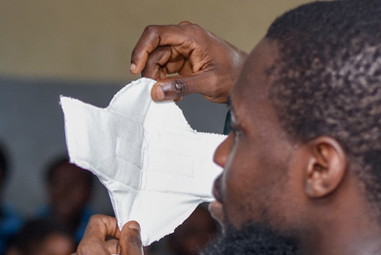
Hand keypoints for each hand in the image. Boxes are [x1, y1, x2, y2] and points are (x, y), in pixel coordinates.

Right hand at [130, 21, 246, 102]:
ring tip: (171, 95)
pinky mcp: (182, 59)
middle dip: (151, 72)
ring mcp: (182, 48)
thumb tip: (155, 91)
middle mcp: (184, 38)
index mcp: (191, 36)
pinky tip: (175, 93)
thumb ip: (182, 86)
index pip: (156, 34)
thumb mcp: (209, 83)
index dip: (141, 50)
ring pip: (156, 61)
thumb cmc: (234, 75)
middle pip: (153, 51)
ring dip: (158, 79)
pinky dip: (165, 82)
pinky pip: (164, 69)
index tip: (135, 70)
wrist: (245, 79)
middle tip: (156, 91)